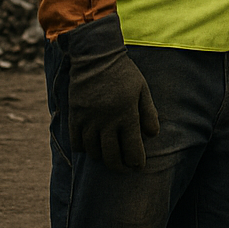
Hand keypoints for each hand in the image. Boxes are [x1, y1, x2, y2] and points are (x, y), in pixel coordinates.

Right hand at [63, 14, 159, 171]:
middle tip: (124, 169)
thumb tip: (153, 135)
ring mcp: (89, 120)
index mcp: (126, 116)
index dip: (136, 161)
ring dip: (102, 159)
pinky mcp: (75, 117)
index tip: (138, 166)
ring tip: (109, 159)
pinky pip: (76, 142)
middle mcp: (107, 122)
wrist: (96, 59)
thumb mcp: (142, 90)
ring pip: (93, 151)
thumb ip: (149, 113)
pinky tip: (91, 150)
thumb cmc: (124, 74)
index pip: (132, 148)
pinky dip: (83, 150)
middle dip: (119, 166)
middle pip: (111, 155)